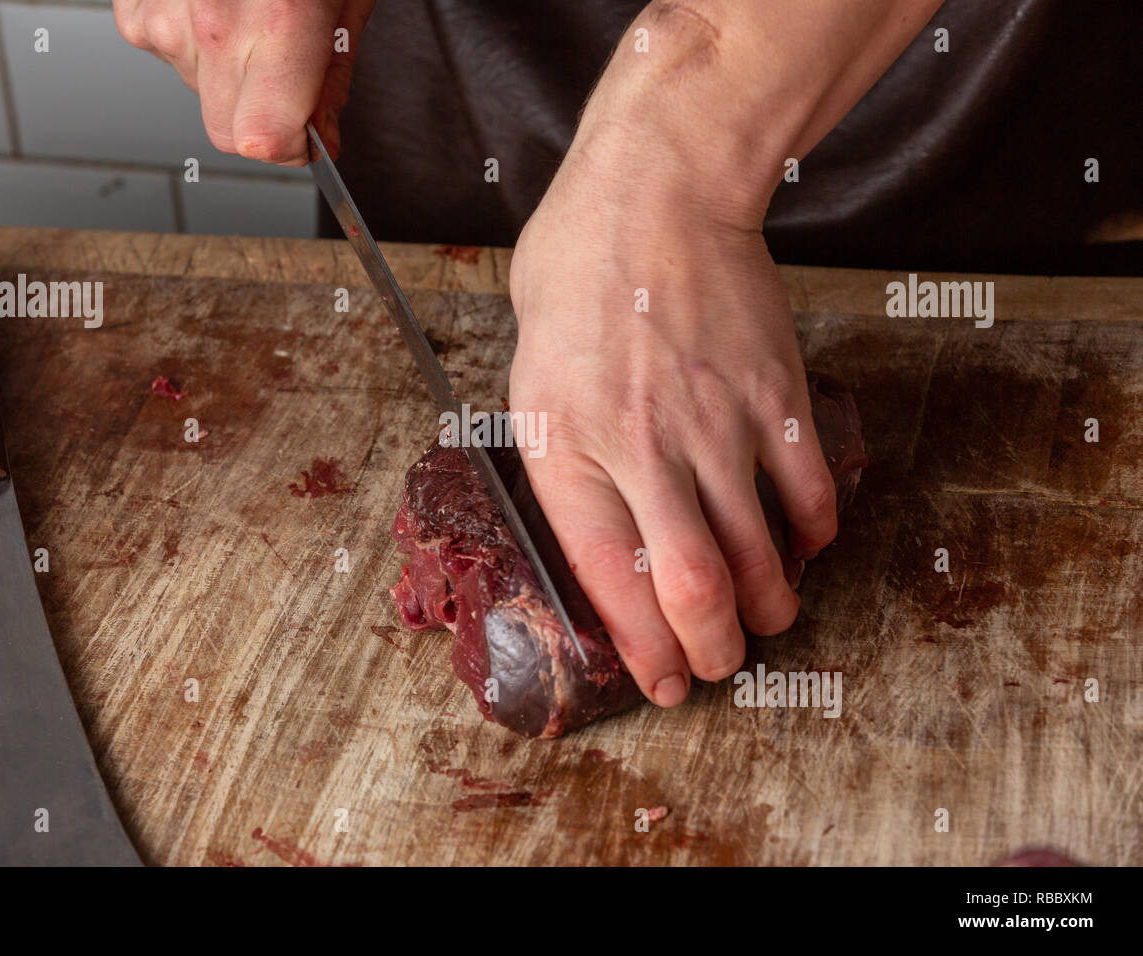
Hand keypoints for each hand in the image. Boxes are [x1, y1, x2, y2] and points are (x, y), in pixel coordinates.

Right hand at [113, 0, 375, 161]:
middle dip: (262, 113)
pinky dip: (193, 37)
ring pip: (200, 91)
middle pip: (228, 131)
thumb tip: (322, 138)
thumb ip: (331, 76)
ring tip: (252, 8)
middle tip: (287, 64)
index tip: (309, 132)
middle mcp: (212, 24)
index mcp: (277, 23)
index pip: (262, 140)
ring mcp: (165, 15)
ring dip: (230, 68)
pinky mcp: (134, 4)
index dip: (293, 144)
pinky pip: (166, 52)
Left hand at [508, 123, 837, 707]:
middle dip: (712, 651)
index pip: (613, 580)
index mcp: (569, 448)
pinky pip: (808, 490)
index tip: (663, 683)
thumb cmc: (573, 284)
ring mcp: (716, 424)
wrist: (653, 198)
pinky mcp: (776, 395)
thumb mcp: (531, 382)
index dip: (645, 649)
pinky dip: (813, 534)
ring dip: (768, 607)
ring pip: (759, 553)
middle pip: (695, 588)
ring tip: (767, 623)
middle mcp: (644, 449)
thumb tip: (606, 541)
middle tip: (719, 668)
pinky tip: (803, 546)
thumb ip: (566, 466)